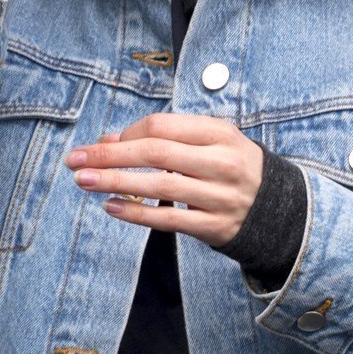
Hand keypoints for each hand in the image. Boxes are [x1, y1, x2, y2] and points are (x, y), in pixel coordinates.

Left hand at [63, 113, 264, 246]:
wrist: (276, 209)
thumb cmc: (231, 168)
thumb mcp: (209, 143)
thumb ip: (165, 139)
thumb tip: (108, 141)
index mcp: (221, 134)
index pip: (163, 126)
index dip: (127, 134)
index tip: (103, 144)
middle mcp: (222, 162)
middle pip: (156, 153)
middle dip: (110, 156)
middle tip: (76, 160)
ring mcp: (220, 196)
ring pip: (158, 186)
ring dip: (115, 182)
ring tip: (84, 181)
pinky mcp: (214, 226)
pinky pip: (167, 219)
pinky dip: (136, 213)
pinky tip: (110, 207)